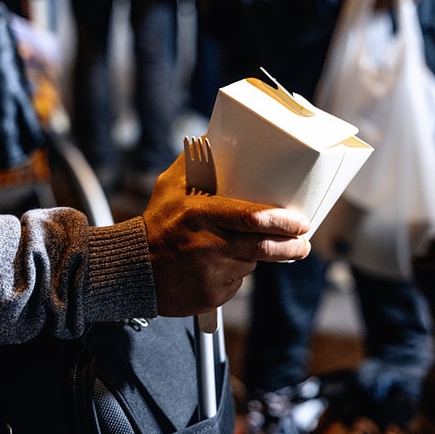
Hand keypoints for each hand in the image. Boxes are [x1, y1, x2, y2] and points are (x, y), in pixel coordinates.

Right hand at [142, 155, 311, 316]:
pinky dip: (232, 274)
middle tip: (301, 243)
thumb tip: (214, 136)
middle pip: (264, 248)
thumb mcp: (170, 186)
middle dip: (291, 246)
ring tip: (230, 247)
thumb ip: (196, 164)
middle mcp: (209, 246)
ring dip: (251, 256)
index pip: (252, 218)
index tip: (301, 222)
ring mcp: (211, 275)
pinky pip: (235, 283)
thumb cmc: (157, 222)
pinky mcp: (212, 297)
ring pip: (250, 265)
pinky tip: (214, 266)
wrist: (133, 269)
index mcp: (202, 215)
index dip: (282, 222)